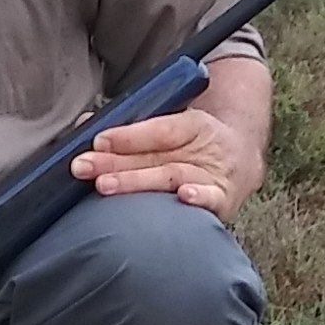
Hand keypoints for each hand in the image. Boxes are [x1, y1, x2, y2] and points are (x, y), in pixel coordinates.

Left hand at [69, 107, 263, 217]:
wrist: (241, 161)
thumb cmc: (193, 145)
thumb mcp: (173, 125)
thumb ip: (131, 126)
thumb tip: (85, 124)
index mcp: (193, 124)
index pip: (158, 128)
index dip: (127, 135)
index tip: (96, 140)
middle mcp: (205, 148)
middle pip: (156, 156)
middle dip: (115, 162)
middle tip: (83, 166)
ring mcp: (214, 175)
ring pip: (172, 177)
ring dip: (137, 182)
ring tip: (105, 186)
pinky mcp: (223, 200)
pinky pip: (212, 199)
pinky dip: (199, 198)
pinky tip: (183, 198)